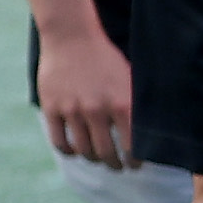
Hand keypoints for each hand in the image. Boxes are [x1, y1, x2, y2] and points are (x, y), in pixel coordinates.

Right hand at [36, 21, 138, 168]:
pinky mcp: (51, 108)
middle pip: (107, 153)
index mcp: (121, 104)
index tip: (135, 165)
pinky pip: (59, 142)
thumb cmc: (105, 59)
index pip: (132, 147)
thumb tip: (150, 133)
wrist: (71, 35)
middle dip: (115, 165)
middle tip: (117, 167)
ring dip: (93, 159)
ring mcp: (72, 109)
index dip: (134, 161)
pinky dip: (69, 151)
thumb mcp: (129, 79)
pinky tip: (75, 149)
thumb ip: (136, 106)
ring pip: (84, 150)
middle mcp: (97, 109)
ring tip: (98, 158)